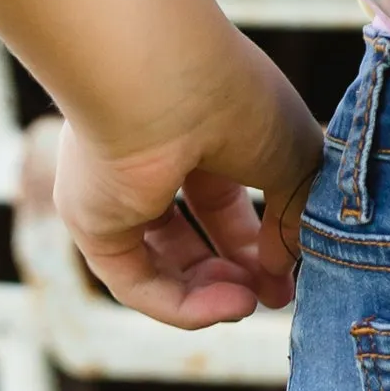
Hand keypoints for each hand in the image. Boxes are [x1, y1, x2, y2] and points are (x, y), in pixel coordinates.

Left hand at [51, 52, 322, 327]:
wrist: (164, 82)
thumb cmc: (236, 100)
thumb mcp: (292, 158)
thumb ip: (296, 216)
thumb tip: (283, 268)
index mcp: (196, 129)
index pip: (224, 201)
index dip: (260, 244)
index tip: (290, 277)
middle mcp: (151, 157)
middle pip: (193, 239)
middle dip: (237, 274)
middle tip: (274, 300)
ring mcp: (116, 193)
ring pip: (163, 266)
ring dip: (212, 294)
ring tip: (248, 305)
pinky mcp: (94, 225)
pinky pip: (137, 283)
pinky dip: (183, 305)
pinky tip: (226, 308)